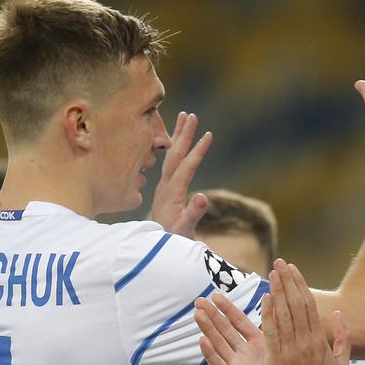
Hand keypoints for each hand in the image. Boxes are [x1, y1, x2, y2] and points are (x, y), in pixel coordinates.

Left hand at [151, 112, 212, 236]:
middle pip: (175, 155)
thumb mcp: (184, 230)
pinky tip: (177, 140)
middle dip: (184, 134)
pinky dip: (174, 148)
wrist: (156, 249)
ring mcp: (164, 186)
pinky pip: (170, 162)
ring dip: (178, 136)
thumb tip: (203, 196)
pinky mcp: (165, 188)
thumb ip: (193, 214)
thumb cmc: (173, 241)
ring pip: (171, 156)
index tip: (209, 134)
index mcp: (172, 193)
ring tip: (185, 117)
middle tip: (192, 115)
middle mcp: (166, 186)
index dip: (198, 151)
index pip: (186, 167)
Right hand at [194, 293, 283, 364]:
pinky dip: (211, 354)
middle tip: (198, 301)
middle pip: (226, 331)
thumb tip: (288, 308)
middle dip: (213, 315)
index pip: (241, 322)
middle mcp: (247, 355)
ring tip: (198, 314)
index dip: (228, 309)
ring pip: (219, 345)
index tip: (216, 295)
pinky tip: (202, 341)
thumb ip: (286, 331)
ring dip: (208, 329)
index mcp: (261, 345)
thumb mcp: (291, 352)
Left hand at [264, 260, 349, 364]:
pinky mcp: (276, 360)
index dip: (300, 285)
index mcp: (320, 341)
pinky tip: (264, 297)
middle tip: (279, 262)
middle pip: (297, 304)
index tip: (292, 269)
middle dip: (288, 281)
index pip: (309, 306)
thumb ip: (343, 340)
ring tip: (271, 272)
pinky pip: (272, 331)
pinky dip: (268, 313)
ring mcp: (291, 350)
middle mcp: (307, 342)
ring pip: (285, 314)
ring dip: (278, 291)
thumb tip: (341, 315)